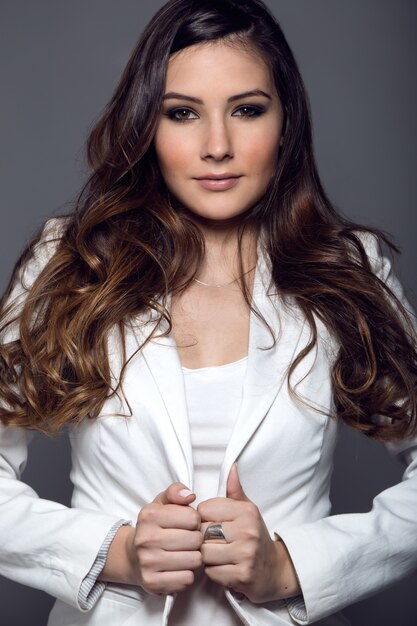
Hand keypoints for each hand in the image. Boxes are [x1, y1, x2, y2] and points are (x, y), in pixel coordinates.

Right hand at [101, 483, 202, 594]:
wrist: (132, 556)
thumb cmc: (153, 526)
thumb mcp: (161, 503)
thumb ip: (176, 491)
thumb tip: (190, 495)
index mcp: (149, 515)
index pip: (193, 517)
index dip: (195, 520)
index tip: (188, 523)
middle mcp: (145, 539)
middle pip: (195, 540)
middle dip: (196, 539)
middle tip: (188, 540)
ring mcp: (148, 563)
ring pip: (194, 560)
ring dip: (194, 557)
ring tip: (185, 552)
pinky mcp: (152, 583)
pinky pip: (187, 579)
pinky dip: (187, 574)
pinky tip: (179, 567)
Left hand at [198, 464, 299, 602]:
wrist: (273, 568)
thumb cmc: (254, 535)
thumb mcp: (247, 509)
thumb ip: (234, 490)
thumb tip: (232, 467)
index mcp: (246, 511)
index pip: (204, 509)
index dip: (202, 518)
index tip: (212, 523)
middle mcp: (247, 531)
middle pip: (202, 531)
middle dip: (203, 537)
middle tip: (213, 540)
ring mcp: (246, 554)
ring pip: (204, 552)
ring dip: (206, 555)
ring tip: (217, 553)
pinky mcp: (241, 576)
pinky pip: (211, 571)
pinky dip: (213, 571)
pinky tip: (223, 566)